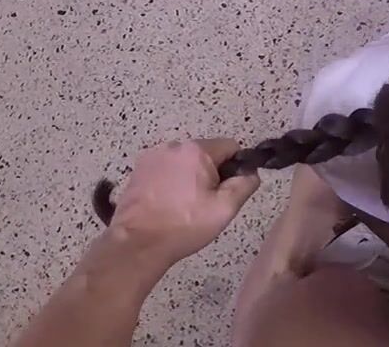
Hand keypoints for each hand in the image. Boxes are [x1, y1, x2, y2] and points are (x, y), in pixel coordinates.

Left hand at [108, 138, 259, 264]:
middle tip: (205, 203)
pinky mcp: (138, 169)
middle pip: (206, 153)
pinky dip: (171, 181)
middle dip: (211, 173)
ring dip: (190, 176)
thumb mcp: (225, 208)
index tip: (227, 190)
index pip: (230, 146)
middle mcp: (173, 146)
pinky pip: (166, 168)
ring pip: (185, 161)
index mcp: (197, 151)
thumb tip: (251, 173)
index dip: (235, 167)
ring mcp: (152, 156)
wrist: (137, 243)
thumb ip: (245, 184)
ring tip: (184, 206)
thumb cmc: (184, 226)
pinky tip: (167, 204)